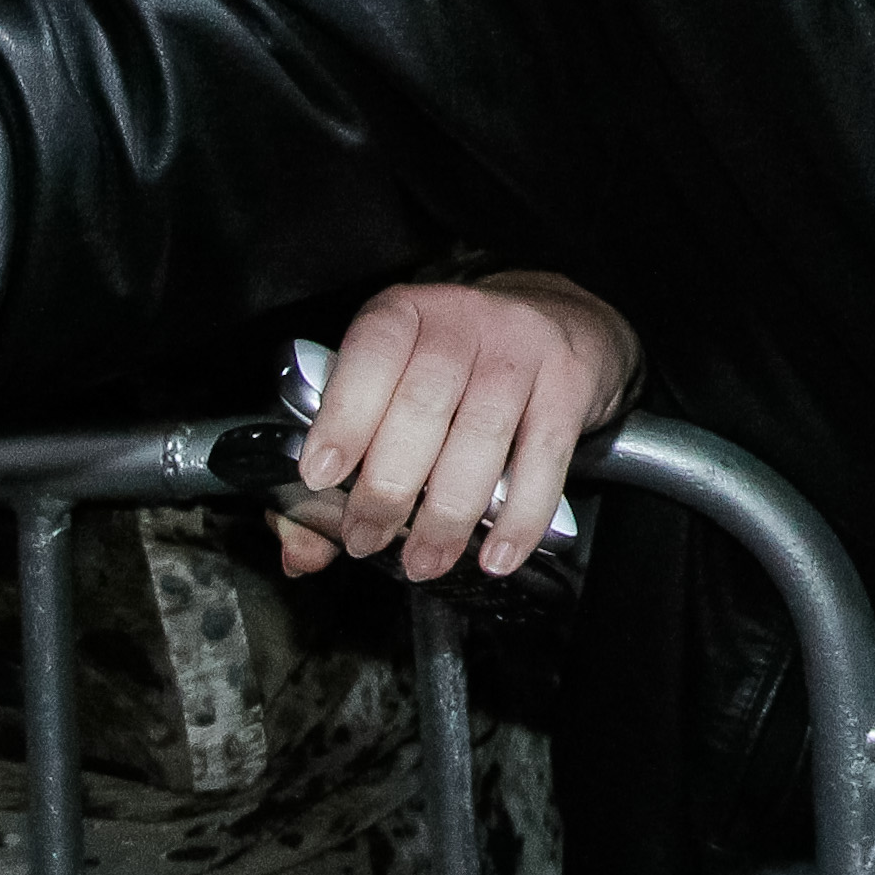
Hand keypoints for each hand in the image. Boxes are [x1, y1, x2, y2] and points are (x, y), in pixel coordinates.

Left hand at [278, 271, 639, 581]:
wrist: (557, 323)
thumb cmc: (457, 367)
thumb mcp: (392, 382)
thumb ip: (339, 457)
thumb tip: (304, 544)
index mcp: (405, 315)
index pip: (371, 353)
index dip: (344, 415)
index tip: (321, 474)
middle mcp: (464, 321)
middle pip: (424, 404)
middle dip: (389, 487)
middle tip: (367, 538)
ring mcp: (523, 350)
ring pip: (483, 435)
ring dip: (448, 514)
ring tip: (425, 559)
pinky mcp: (570, 384)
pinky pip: (545, 458)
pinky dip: (519, 516)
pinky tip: (496, 554)